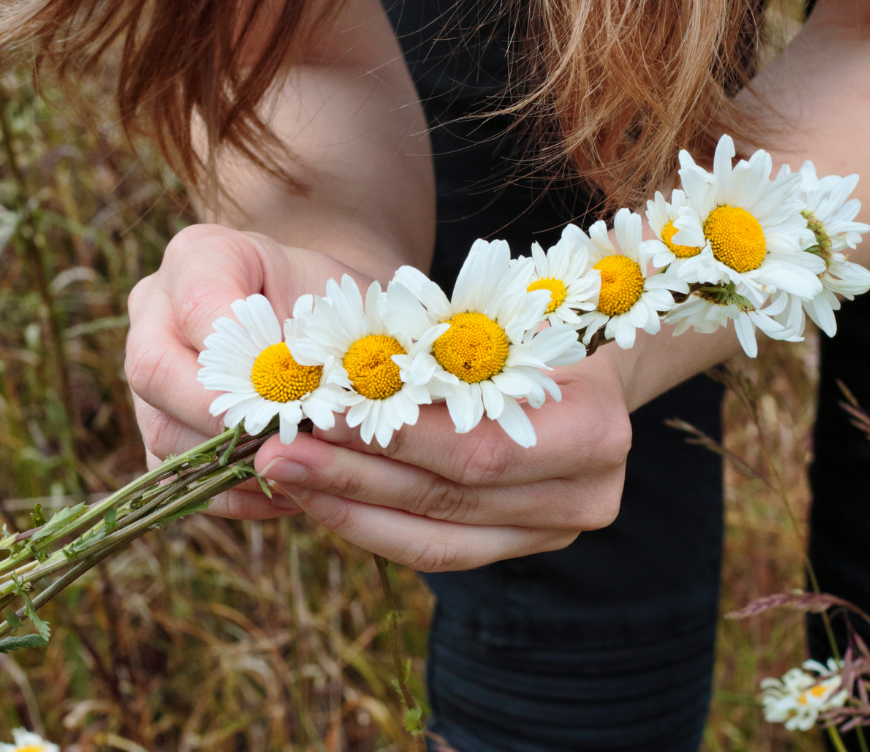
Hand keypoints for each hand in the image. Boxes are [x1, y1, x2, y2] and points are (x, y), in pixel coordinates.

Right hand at [125, 223, 372, 518]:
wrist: (317, 321)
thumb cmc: (328, 304)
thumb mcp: (334, 302)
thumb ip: (315, 341)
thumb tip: (302, 407)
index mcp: (196, 258)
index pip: (199, 303)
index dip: (243, 354)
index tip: (296, 383)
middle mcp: (153, 311)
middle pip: (154, 370)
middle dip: (225, 416)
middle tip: (289, 440)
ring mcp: (146, 374)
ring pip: (162, 430)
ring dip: (232, 461)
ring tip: (298, 472)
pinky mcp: (158, 427)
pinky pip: (177, 476)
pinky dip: (233, 491)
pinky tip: (286, 492)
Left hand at [255, 349, 632, 570]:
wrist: (584, 367)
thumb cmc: (529, 326)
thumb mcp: (497, 322)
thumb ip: (440, 351)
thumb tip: (342, 370)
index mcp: (594, 431)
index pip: (477, 448)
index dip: (392, 439)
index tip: (317, 413)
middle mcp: (584, 496)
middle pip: (450, 498)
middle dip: (353, 477)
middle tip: (276, 453)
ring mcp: (552, 532)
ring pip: (434, 539)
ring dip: (348, 507)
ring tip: (282, 477)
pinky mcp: (514, 547)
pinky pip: (432, 548)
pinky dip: (369, 524)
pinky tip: (317, 497)